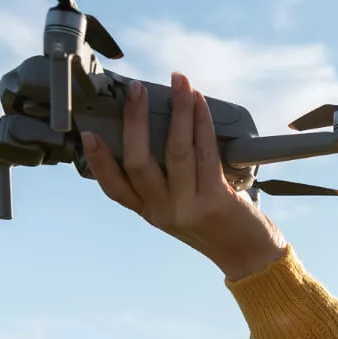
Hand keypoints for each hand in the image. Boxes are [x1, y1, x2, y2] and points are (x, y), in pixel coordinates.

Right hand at [82, 71, 287, 280]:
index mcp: (150, 212)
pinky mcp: (215, 200)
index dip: (98, 160)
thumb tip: (161, 125)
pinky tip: (199, 102)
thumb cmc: (218, 224)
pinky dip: (201, 122)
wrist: (249, 256)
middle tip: (135, 90)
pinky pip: (205, 152)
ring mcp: (188, 206)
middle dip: (135, 121)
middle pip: (138, 162)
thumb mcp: (181, 208)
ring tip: (178, 82)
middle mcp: (163, 211)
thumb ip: (167, 180)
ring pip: (175, 150)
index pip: (114, 187)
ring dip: (177, 110)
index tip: (87, 133)